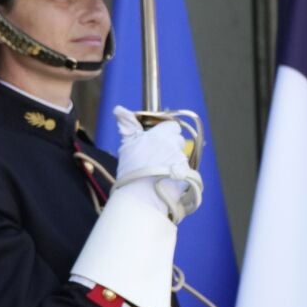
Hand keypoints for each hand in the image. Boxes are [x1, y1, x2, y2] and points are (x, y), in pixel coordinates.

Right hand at [113, 106, 201, 221]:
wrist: (142, 196)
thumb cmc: (132, 171)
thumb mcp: (126, 145)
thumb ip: (127, 126)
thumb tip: (119, 110)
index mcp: (161, 135)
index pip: (172, 126)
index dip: (165, 132)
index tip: (156, 141)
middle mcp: (175, 145)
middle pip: (178, 141)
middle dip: (170, 147)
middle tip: (156, 158)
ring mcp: (182, 160)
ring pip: (180, 156)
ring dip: (173, 161)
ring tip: (159, 172)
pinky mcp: (187, 173)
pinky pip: (184, 170)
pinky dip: (177, 173)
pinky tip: (165, 180)